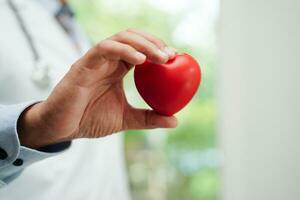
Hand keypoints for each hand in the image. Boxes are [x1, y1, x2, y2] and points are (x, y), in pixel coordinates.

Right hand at [18, 29, 177, 148]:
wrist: (63, 128)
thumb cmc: (90, 120)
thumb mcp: (126, 119)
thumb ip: (149, 118)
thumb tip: (175, 121)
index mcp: (117, 69)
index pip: (140, 49)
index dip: (158, 48)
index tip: (175, 58)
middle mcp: (107, 61)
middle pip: (133, 38)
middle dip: (154, 42)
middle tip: (171, 56)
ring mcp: (95, 61)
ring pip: (120, 38)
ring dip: (143, 44)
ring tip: (161, 57)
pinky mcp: (83, 65)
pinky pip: (104, 49)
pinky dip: (123, 50)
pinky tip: (140, 60)